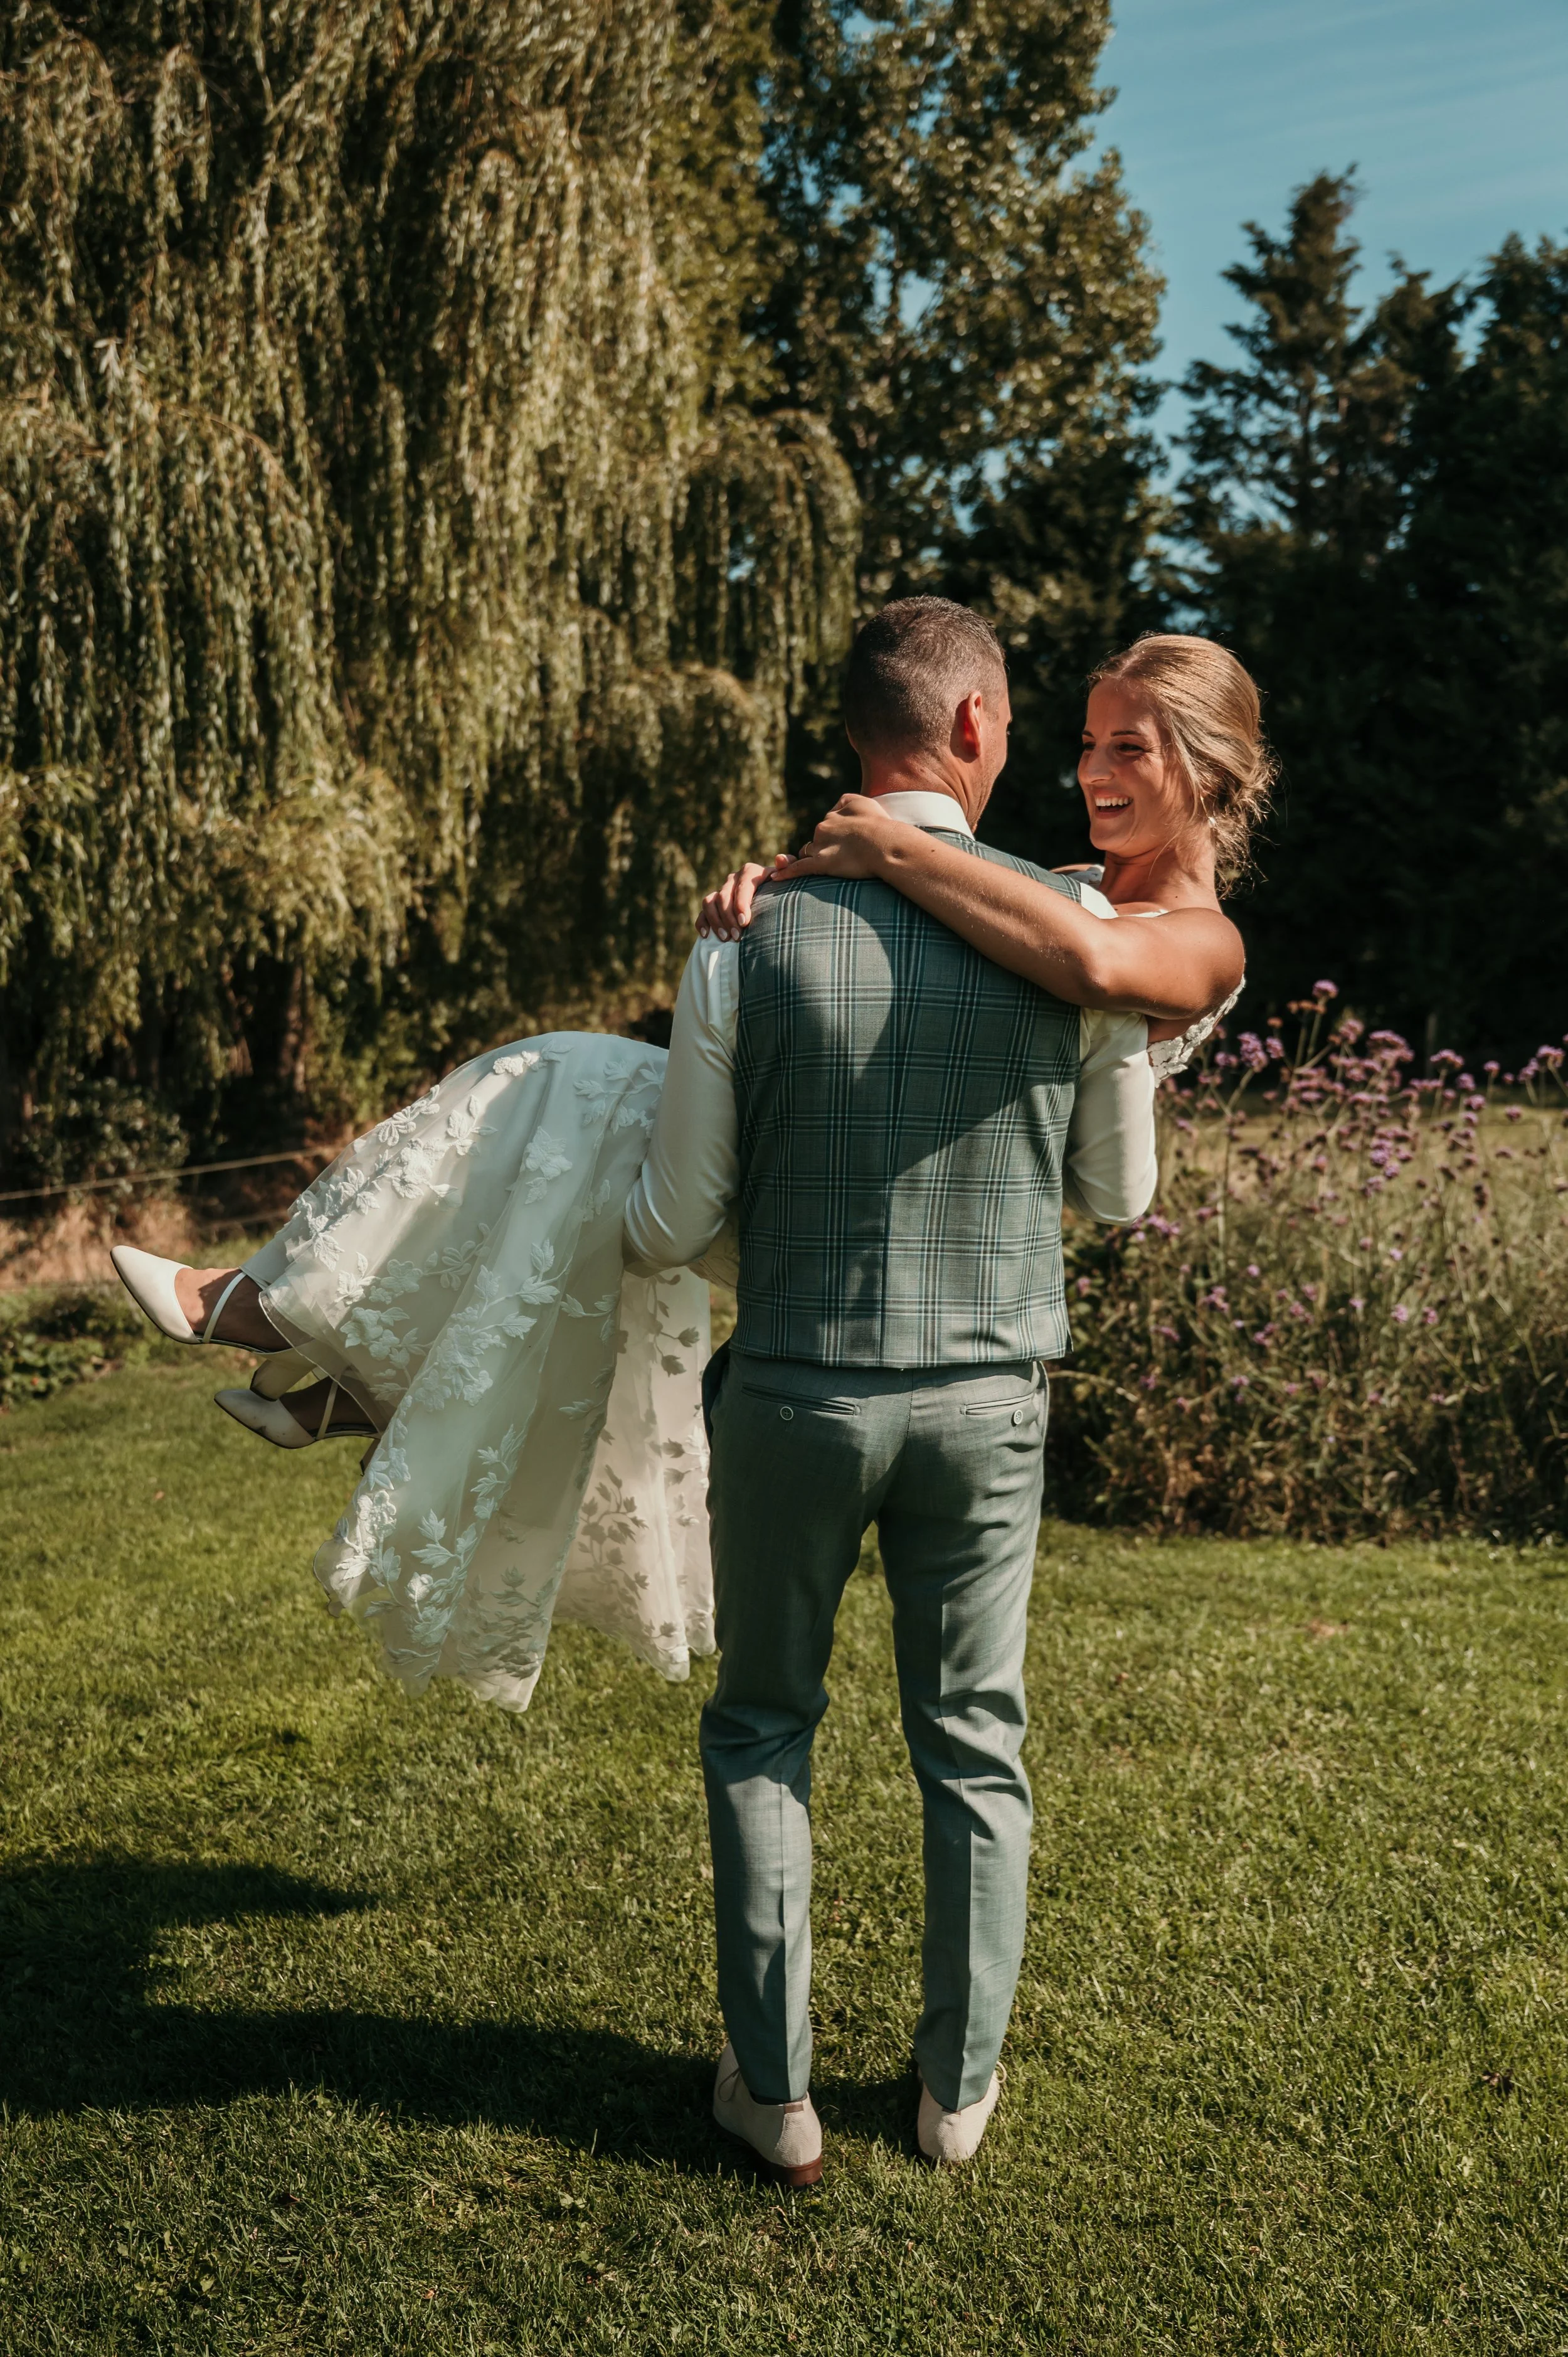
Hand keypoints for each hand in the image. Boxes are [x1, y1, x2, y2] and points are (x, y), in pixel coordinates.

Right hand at [697, 859, 782, 940]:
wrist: (773, 899)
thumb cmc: (783, 890)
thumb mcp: (788, 879)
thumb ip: (789, 868)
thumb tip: (780, 859)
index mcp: (750, 872)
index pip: (742, 885)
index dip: (741, 903)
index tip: (745, 922)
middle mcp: (733, 879)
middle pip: (724, 895)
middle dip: (728, 917)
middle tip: (737, 937)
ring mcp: (722, 890)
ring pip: (710, 902)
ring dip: (715, 921)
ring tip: (725, 939)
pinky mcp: (714, 903)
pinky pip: (703, 910)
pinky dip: (702, 922)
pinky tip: (706, 935)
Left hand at [769, 794, 909, 882]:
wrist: (885, 843)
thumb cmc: (881, 824)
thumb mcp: (864, 801)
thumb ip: (848, 802)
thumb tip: (838, 808)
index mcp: (834, 814)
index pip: (829, 825)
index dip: (838, 835)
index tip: (851, 843)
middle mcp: (823, 827)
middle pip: (818, 839)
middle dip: (827, 847)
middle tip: (848, 856)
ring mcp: (820, 846)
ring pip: (809, 852)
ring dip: (814, 858)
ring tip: (829, 867)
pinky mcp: (820, 863)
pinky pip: (798, 868)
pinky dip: (786, 873)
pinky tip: (776, 879)